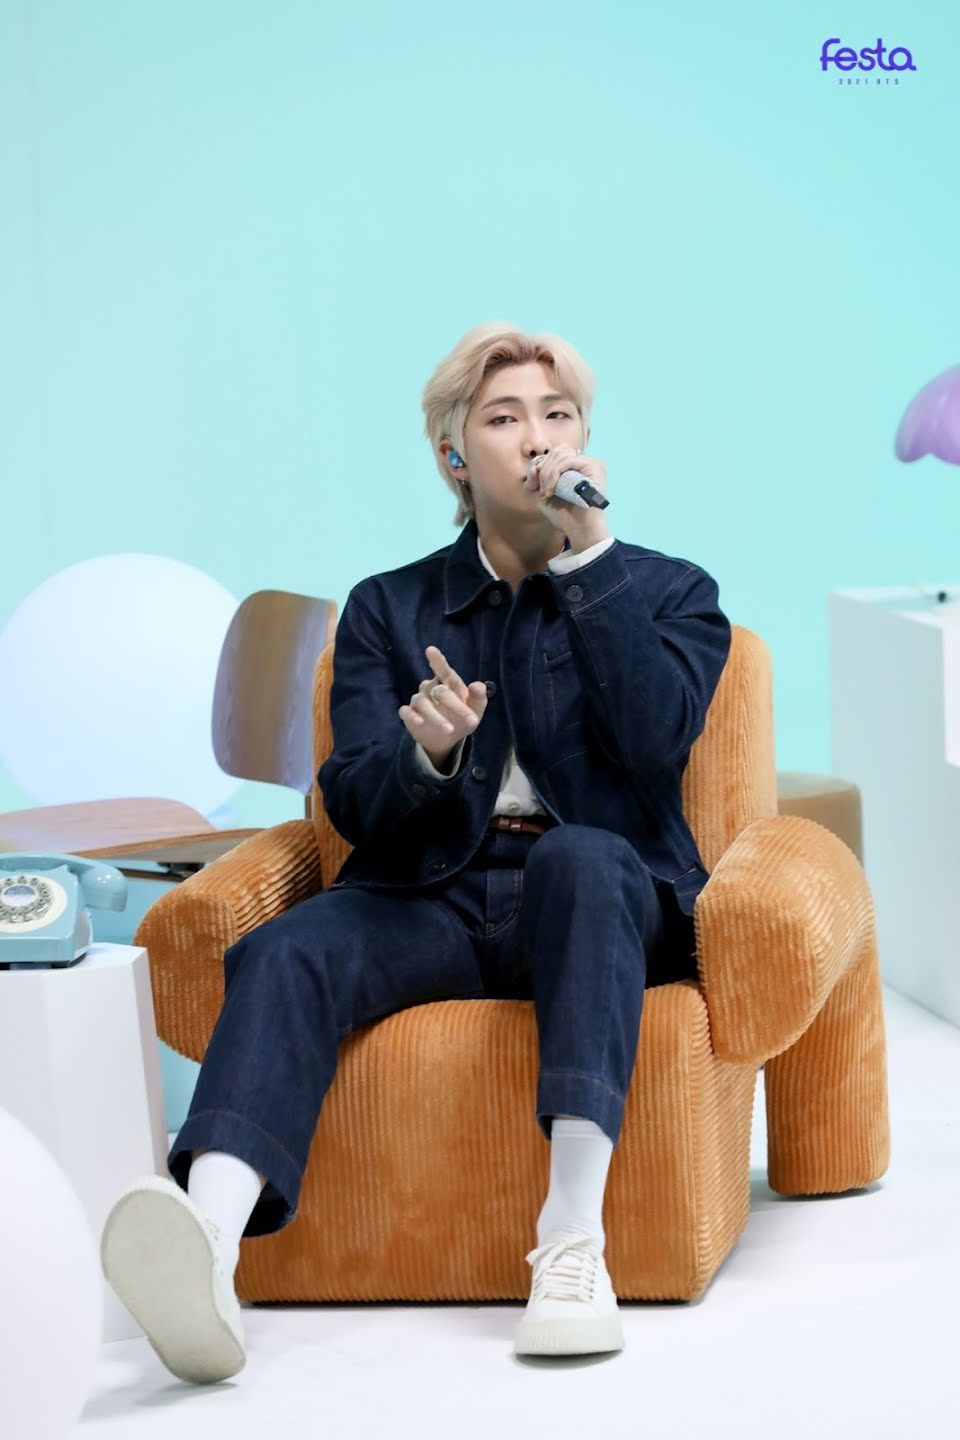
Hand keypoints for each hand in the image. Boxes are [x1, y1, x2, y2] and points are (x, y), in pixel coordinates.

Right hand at [398, 645, 488, 764]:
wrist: (448, 739)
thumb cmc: (462, 718)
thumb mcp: (475, 709)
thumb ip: (478, 696)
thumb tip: (477, 685)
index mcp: (448, 683)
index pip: (444, 670)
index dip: (437, 661)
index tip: (430, 650)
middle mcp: (431, 688)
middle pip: (440, 691)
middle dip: (455, 705)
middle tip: (471, 720)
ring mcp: (419, 701)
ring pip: (422, 702)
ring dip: (436, 716)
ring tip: (449, 729)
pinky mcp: (410, 714)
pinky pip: (407, 712)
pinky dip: (412, 716)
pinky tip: (419, 722)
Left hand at [522, 445, 608, 542]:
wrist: (579, 530)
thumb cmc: (564, 516)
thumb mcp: (543, 494)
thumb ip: (535, 478)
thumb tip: (534, 466)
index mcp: (575, 467)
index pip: (555, 454)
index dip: (541, 466)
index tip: (535, 487)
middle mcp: (585, 462)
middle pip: (557, 451)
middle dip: (543, 470)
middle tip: (541, 491)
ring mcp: (591, 463)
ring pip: (560, 455)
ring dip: (547, 474)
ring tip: (547, 493)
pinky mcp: (594, 466)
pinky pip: (566, 461)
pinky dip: (553, 474)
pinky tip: (552, 491)